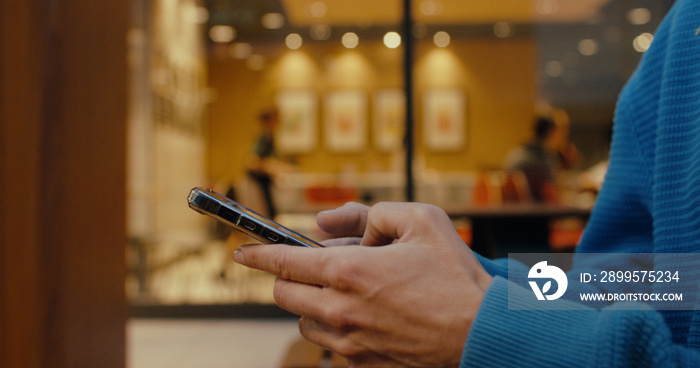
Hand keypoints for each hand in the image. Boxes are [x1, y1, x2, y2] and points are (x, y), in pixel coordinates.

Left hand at [233, 202, 492, 366]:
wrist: (483, 332)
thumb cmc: (455, 275)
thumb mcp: (418, 219)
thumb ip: (366, 213)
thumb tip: (326, 222)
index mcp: (349, 271)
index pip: (282, 262)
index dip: (256, 255)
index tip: (242, 253)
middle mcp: (341, 309)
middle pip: (285, 296)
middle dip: (288, 278)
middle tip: (310, 267)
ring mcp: (350, 342)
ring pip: (304, 323)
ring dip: (312, 304)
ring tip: (345, 291)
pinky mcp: (364, 363)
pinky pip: (331, 345)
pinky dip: (335, 327)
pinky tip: (364, 315)